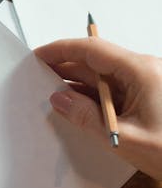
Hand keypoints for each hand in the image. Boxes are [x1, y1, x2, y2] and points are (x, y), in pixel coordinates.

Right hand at [35, 37, 161, 179]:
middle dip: (66, 67)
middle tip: (37, 78)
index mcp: (141, 71)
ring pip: (104, 77)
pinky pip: (115, 91)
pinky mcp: (149, 97)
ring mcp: (148, 83)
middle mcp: (145, 70)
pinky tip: (79, 109)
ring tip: (53, 96)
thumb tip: (60, 99)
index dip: (61, 50)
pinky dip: (94, 98)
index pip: (92, 50)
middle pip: (96, 61)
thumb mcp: (123, 137)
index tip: (38, 55)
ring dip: (79, 85)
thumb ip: (86, 117)